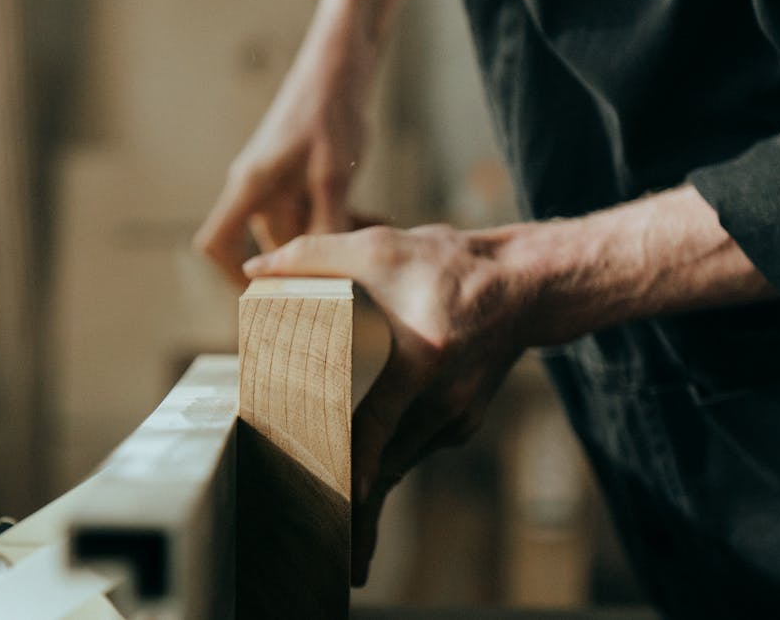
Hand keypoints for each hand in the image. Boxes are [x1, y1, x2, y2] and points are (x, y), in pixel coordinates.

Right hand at [194, 0, 399, 284]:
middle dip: (305, 263)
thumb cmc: (329, 113)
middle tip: (347, 276)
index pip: (217, 243)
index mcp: (251, 187)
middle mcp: (256, 188)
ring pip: (298, 230)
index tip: (258, 300)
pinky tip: (369, 219)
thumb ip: (326, 226)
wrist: (339, 67)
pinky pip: (311, 211)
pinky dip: (335, 221)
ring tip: (367, 242)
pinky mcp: (296, 175)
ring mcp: (276, 181)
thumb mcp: (333, 176)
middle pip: (268, 244)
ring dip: (329, 240)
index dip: (229, 277)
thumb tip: (326, 273)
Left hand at [243, 224, 540, 584]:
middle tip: (322, 532)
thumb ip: (315, 255)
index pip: (376, 425)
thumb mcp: (382, 247)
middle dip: (355, 500)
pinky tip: (357, 473)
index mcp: (424, 360)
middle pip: (387, 463)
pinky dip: (386, 462)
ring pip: (400, 463)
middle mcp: (445, 399)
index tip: (334, 500)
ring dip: (368, 487)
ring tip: (333, 522)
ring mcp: (457, 417)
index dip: (353, 466)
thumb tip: (253, 270)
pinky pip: (414, 450)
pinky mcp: (461, 422)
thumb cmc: (450, 264)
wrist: (525, 286)